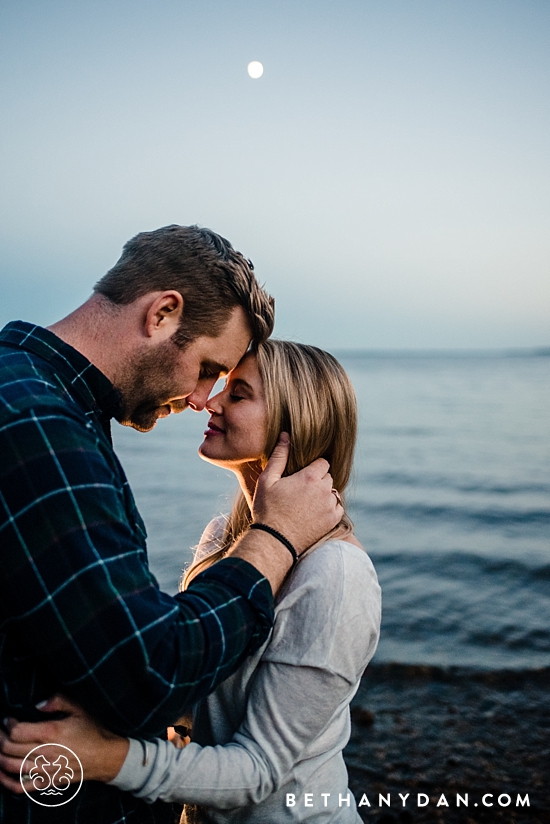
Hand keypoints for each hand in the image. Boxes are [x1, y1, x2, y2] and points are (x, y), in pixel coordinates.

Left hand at [0, 695, 128, 790]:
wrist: (105, 756)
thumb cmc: (92, 731)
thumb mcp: (79, 709)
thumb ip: (58, 701)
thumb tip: (38, 704)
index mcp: (51, 732)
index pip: (17, 731)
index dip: (8, 724)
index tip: (8, 720)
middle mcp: (44, 752)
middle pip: (9, 748)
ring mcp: (44, 770)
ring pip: (10, 766)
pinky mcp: (46, 782)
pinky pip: (20, 787)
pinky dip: (5, 781)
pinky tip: (1, 773)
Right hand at [229, 434, 342, 592]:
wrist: (275, 541)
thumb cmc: (268, 510)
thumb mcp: (267, 480)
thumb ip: (279, 456)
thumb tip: (286, 435)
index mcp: (309, 477)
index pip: (322, 462)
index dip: (312, 467)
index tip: (301, 476)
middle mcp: (324, 490)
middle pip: (328, 476)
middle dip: (317, 480)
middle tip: (300, 490)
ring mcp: (330, 506)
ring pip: (333, 492)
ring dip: (324, 494)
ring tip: (306, 503)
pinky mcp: (332, 521)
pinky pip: (338, 507)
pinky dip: (330, 508)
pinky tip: (314, 513)